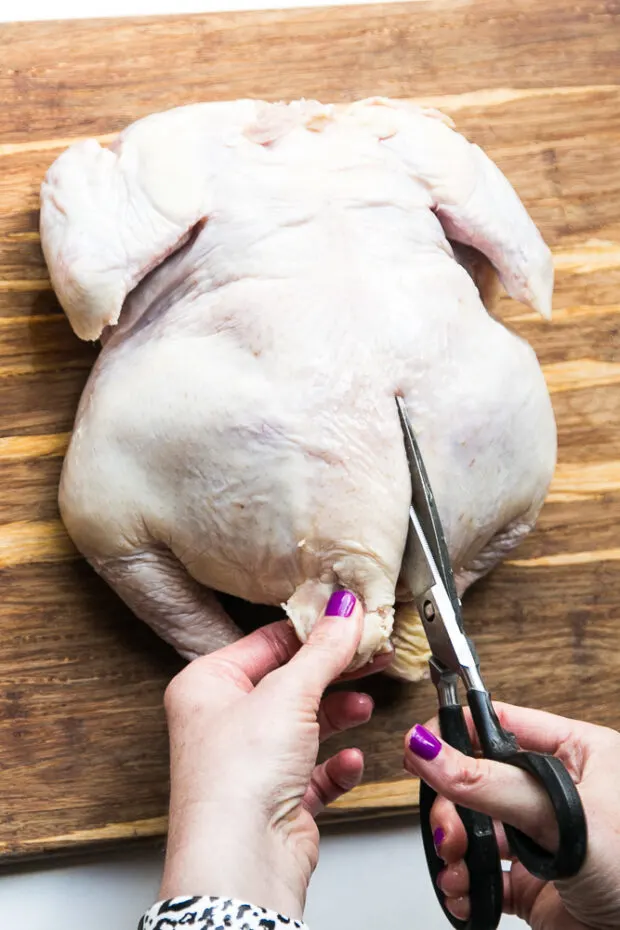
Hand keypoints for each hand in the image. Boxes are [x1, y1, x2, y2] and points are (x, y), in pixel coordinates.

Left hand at [159, 591, 389, 917]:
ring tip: (364, 707)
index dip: (312, 630)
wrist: (241, 862)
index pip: (266, 642)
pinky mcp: (273, 801)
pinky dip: (335, 765)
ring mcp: (248, 764)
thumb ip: (324, 650)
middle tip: (371, 656)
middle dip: (333, 673)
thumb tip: (343, 609)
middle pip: (289, 683)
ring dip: (338, 716)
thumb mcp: (288, 693)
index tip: (349, 618)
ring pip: (303, 726)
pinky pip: (313, 773)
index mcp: (206, 686)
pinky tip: (349, 760)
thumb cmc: (236, 779)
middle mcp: (222, 723)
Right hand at [403, 703, 619, 929]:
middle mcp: (558, 791)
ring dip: (455, 847)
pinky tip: (463, 889)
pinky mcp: (533, 881)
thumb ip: (488, 783)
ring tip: (455, 865)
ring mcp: (543, 837)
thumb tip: (429, 748)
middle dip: (453, 806)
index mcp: (578, 753)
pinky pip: (483, 871)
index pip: (502, 723)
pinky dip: (465, 880)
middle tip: (447, 829)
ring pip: (476, 826)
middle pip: (479, 778)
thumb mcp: (560, 816)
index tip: (421, 747)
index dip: (457, 733)